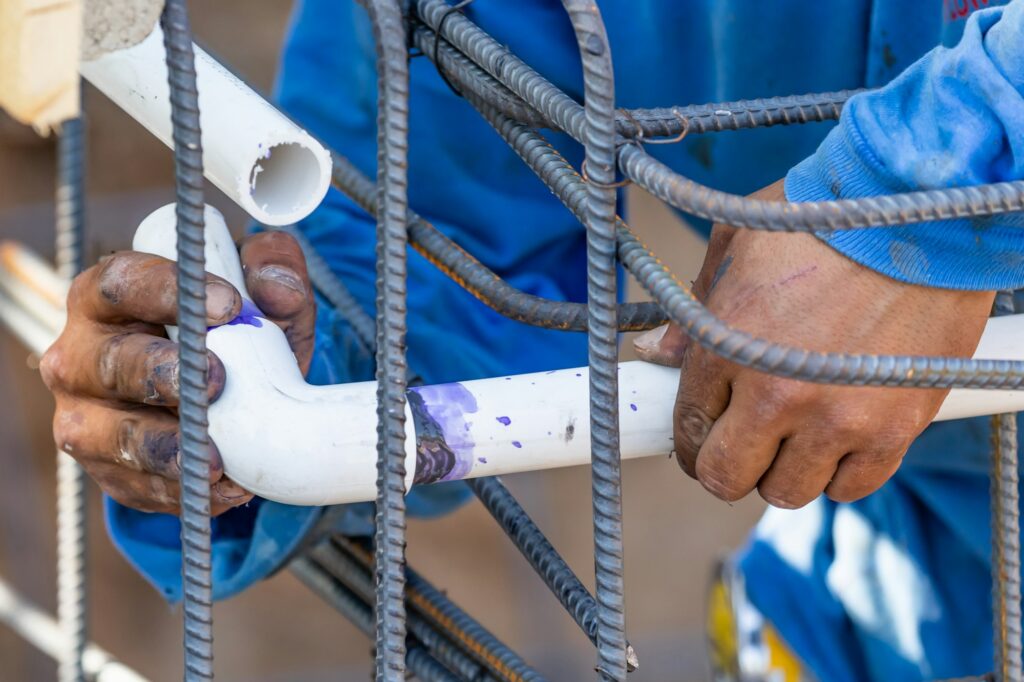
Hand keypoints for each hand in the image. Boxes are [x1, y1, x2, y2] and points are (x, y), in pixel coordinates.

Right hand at [40, 231, 316, 514]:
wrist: (234, 399)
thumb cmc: (235, 332)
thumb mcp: (263, 294)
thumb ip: (274, 268)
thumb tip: (276, 290)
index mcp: (108, 296)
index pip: (121, 282)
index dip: (168, 291)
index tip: (229, 305)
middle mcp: (81, 354)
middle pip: (110, 361)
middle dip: (162, 373)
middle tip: (217, 382)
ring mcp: (85, 416)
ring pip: (110, 434)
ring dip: (165, 448)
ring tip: (215, 459)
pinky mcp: (105, 469)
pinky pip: (135, 486)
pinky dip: (181, 492)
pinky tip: (224, 489)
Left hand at [634, 180, 994, 507]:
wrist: (925, 211)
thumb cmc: (824, 217)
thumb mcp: (738, 244)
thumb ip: (692, 310)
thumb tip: (656, 355)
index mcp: (726, 346)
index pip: (688, 429)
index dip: (690, 439)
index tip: (703, 435)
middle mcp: (776, 394)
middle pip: (728, 478)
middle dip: (727, 466)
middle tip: (742, 444)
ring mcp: (838, 417)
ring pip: (788, 491)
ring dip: (784, 470)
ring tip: (796, 435)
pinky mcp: (895, 429)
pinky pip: (852, 488)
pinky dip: (841, 472)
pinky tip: (841, 438)